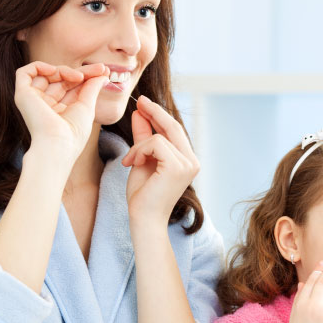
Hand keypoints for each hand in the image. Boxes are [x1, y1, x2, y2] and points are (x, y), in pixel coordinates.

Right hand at [14, 61, 108, 161]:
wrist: (58, 145)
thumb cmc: (74, 133)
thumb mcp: (87, 106)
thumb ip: (92, 88)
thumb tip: (103, 74)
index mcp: (59, 108)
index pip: (71, 85)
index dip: (87, 75)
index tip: (104, 71)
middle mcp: (44, 103)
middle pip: (61, 78)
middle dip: (81, 71)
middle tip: (101, 68)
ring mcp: (33, 99)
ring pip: (46, 73)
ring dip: (65, 70)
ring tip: (80, 77)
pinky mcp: (22, 95)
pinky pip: (24, 73)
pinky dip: (39, 67)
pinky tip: (55, 71)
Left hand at [123, 96, 199, 228]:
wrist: (143, 220)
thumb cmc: (143, 196)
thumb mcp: (142, 160)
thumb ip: (143, 138)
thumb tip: (140, 113)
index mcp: (187, 160)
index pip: (174, 131)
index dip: (159, 115)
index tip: (144, 103)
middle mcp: (192, 161)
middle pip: (173, 127)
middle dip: (154, 112)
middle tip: (139, 102)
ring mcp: (188, 164)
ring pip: (160, 136)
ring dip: (139, 145)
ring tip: (129, 160)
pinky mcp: (178, 167)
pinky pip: (156, 143)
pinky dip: (139, 150)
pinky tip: (131, 163)